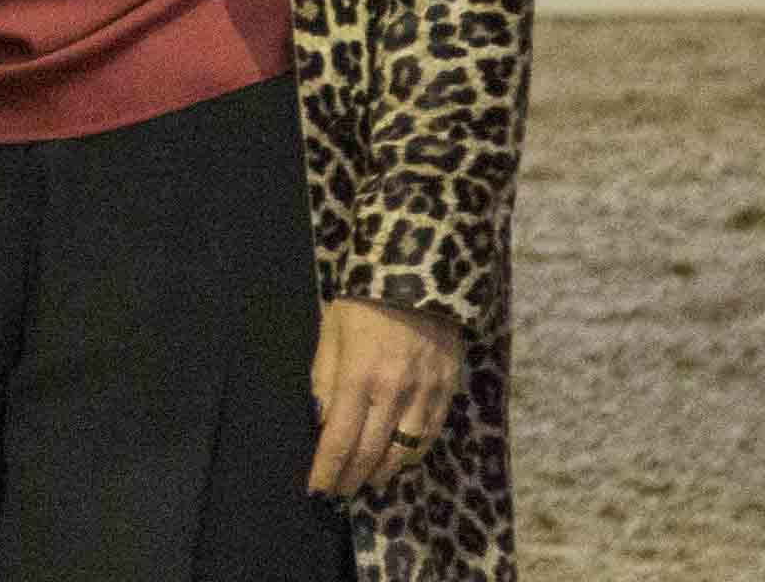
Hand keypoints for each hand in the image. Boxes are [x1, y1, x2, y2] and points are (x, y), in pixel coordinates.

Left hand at [308, 297, 462, 498]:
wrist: (417, 272)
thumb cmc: (364, 300)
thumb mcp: (331, 332)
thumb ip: (325, 379)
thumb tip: (324, 421)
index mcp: (357, 377)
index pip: (339, 440)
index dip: (326, 471)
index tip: (316, 489)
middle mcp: (392, 392)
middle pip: (370, 454)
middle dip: (352, 479)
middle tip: (340, 493)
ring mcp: (424, 393)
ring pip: (403, 451)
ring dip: (383, 473)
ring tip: (369, 481)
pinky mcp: (447, 389)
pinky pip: (430, 434)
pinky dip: (413, 453)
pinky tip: (400, 458)